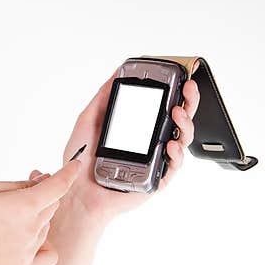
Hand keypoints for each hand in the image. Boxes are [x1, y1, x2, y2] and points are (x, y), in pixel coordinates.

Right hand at [0, 159, 81, 264]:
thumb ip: (17, 185)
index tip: (75, 166)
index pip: (58, 186)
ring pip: (45, 228)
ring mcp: (27, 252)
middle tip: (19, 194)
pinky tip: (28, 242)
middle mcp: (30, 229)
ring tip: (3, 222)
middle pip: (51, 206)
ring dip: (35, 220)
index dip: (69, 173)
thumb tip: (40, 182)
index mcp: (22, 205)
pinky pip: (48, 256)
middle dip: (42, 196)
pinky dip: (44, 247)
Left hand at [30, 64, 200, 229]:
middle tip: (188, 88)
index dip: (175, 91)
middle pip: (179, 119)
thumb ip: (103, 97)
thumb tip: (116, 73)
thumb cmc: (80, 160)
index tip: (179, 76)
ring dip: (185, 124)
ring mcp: (156, 160)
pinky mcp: (157, 178)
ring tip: (178, 114)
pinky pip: (174, 166)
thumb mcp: (88, 120)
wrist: (76, 191)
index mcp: (137, 126)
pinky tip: (171, 144)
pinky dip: (177, 154)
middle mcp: (150, 142)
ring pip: (182, 140)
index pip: (162, 105)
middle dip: (188, 101)